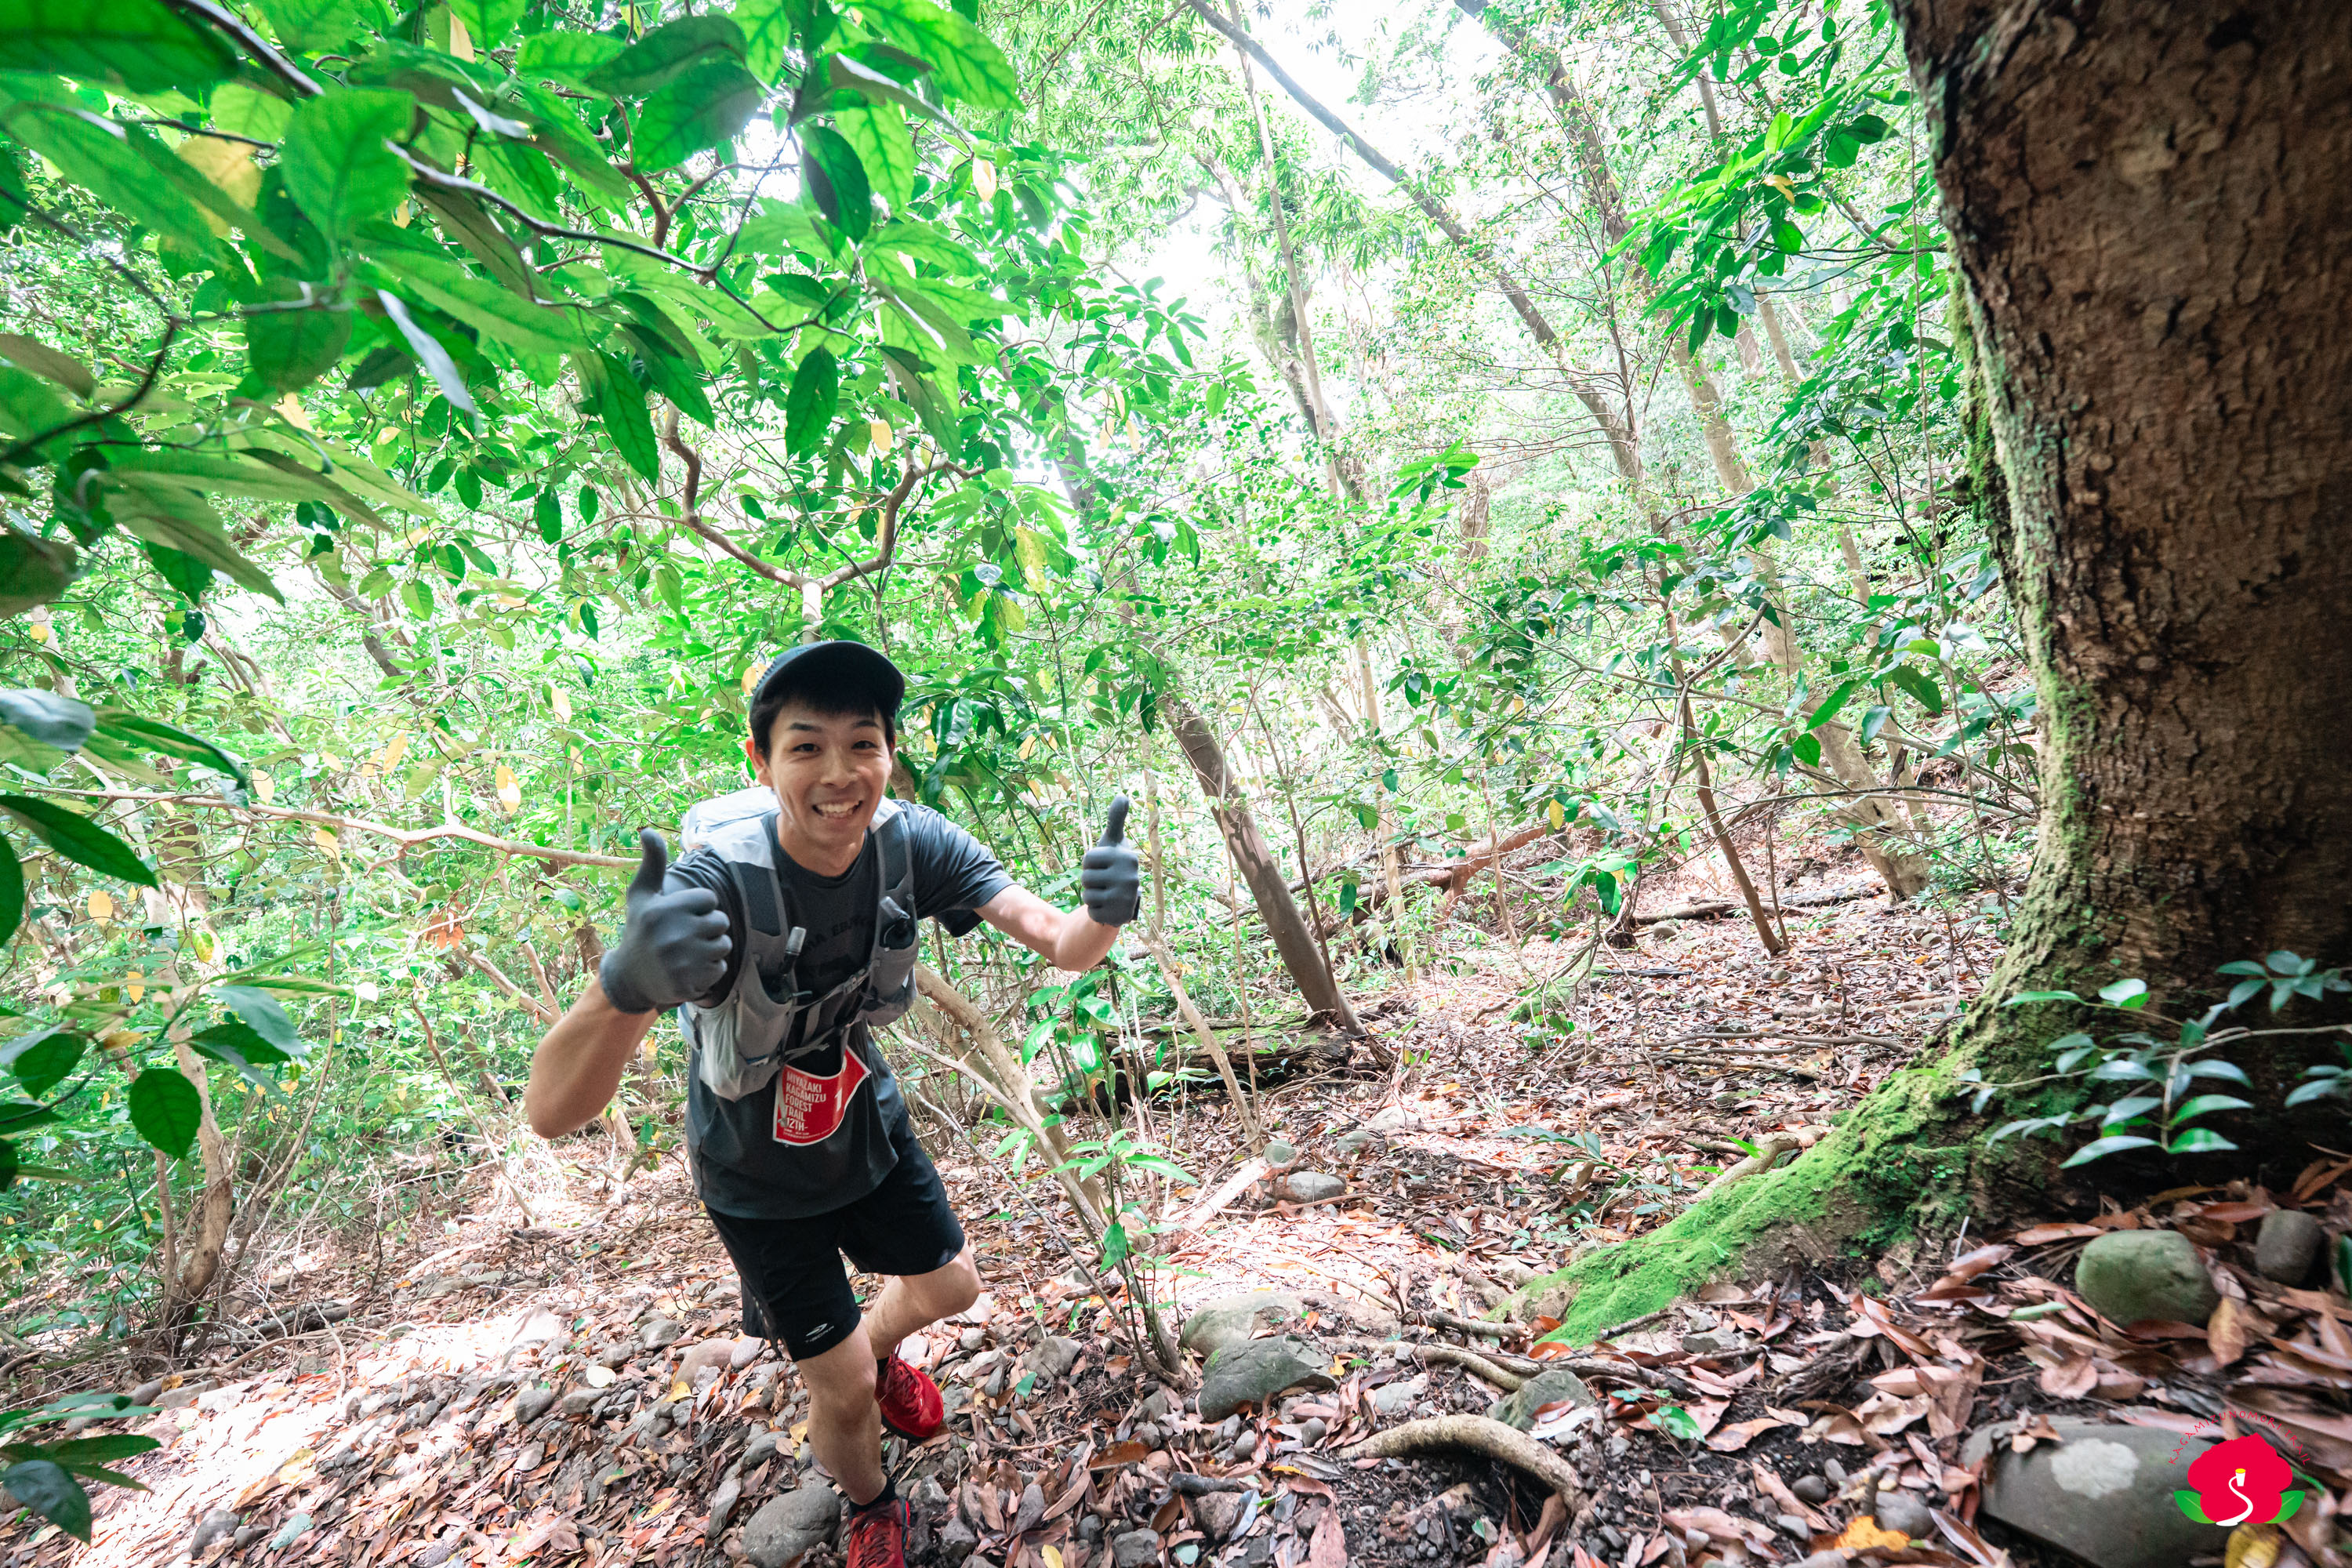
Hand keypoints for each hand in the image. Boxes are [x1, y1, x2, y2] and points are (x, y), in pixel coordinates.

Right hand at [597, 829, 731, 1013]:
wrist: (631, 978)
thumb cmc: (641, 929)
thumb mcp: (642, 895)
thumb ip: (652, 862)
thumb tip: (648, 830)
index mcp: (664, 910)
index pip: (710, 900)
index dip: (699, 907)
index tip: (681, 916)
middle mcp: (673, 935)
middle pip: (721, 922)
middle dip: (708, 928)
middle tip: (685, 936)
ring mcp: (682, 961)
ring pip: (723, 945)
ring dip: (711, 949)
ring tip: (688, 952)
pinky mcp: (689, 983)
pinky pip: (720, 968)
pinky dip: (709, 970)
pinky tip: (689, 970)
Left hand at [1080, 796, 1142, 927]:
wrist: (1124, 898)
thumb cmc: (1114, 864)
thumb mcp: (1113, 842)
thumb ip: (1115, 819)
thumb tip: (1122, 795)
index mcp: (1127, 857)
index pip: (1088, 859)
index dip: (1090, 863)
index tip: (1103, 865)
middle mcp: (1130, 878)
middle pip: (1085, 877)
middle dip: (1090, 880)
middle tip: (1105, 881)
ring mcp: (1125, 899)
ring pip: (1087, 895)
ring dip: (1092, 895)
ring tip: (1106, 893)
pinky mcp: (1119, 917)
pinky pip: (1091, 912)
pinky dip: (1095, 910)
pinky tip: (1107, 906)